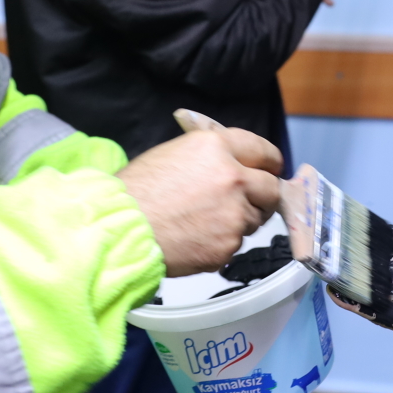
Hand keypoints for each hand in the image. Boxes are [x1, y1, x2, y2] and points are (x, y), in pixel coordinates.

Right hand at [120, 128, 282, 276]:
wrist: (120, 230)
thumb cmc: (137, 193)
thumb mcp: (173, 154)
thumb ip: (210, 156)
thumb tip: (231, 160)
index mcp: (217, 147)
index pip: (263, 149)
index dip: (269, 161)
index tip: (271, 168)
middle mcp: (233, 177)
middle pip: (270, 187)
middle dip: (262, 195)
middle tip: (247, 201)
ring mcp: (234, 213)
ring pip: (254, 218)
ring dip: (239, 220)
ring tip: (205, 221)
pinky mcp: (229, 244)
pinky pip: (236, 242)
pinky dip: (222, 242)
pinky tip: (196, 238)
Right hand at [317, 170, 392, 355]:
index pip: (381, 235)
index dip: (358, 226)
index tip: (335, 212)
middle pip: (365, 260)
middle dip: (341, 249)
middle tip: (314, 235)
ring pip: (365, 286)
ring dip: (342, 275)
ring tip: (318, 261)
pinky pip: (377, 312)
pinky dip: (356, 303)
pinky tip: (338, 290)